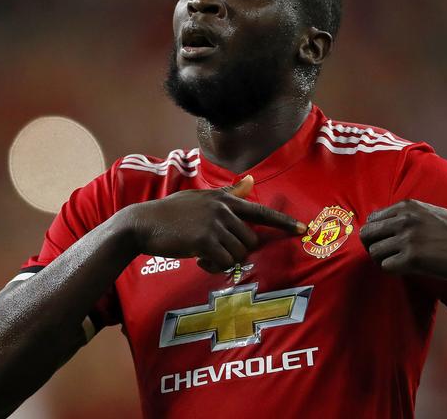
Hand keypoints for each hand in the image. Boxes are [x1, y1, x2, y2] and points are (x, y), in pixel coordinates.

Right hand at [120, 175, 305, 272]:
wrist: (143, 224)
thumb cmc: (172, 213)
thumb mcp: (201, 199)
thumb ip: (228, 194)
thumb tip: (251, 181)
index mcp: (225, 199)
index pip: (262, 211)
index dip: (284, 222)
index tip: (304, 229)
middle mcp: (223, 209)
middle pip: (251, 241)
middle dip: (236, 250)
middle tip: (214, 250)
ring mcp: (215, 224)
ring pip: (238, 253)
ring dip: (223, 259)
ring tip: (203, 252)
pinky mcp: (204, 240)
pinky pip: (223, 262)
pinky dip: (212, 266)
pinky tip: (197, 258)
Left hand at [359, 199, 446, 278]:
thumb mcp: (428, 212)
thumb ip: (405, 214)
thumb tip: (378, 221)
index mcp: (406, 206)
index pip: (371, 219)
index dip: (375, 234)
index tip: (385, 242)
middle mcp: (404, 219)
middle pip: (367, 235)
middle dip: (372, 247)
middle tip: (385, 255)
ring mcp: (408, 238)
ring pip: (374, 252)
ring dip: (382, 261)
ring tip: (397, 263)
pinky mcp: (413, 258)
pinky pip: (386, 266)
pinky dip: (392, 270)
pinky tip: (405, 269)